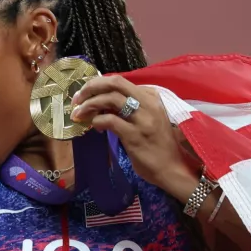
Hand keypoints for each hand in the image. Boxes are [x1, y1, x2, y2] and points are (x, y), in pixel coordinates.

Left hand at [70, 75, 196, 191]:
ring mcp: (142, 119)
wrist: (172, 169)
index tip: (88, 93)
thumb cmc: (160, 146)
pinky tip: (94, 127)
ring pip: (110, 99)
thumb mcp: (150, 119)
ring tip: (78, 113)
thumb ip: (133, 108)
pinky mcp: (134, 135)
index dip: (100, 85)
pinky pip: (109, 120)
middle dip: (92, 86)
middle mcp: (148, 103)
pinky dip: (97, 121)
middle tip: (77, 97)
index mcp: (152, 97)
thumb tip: (104, 104)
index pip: (121, 82)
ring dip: (89, 104)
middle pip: (115, 83)